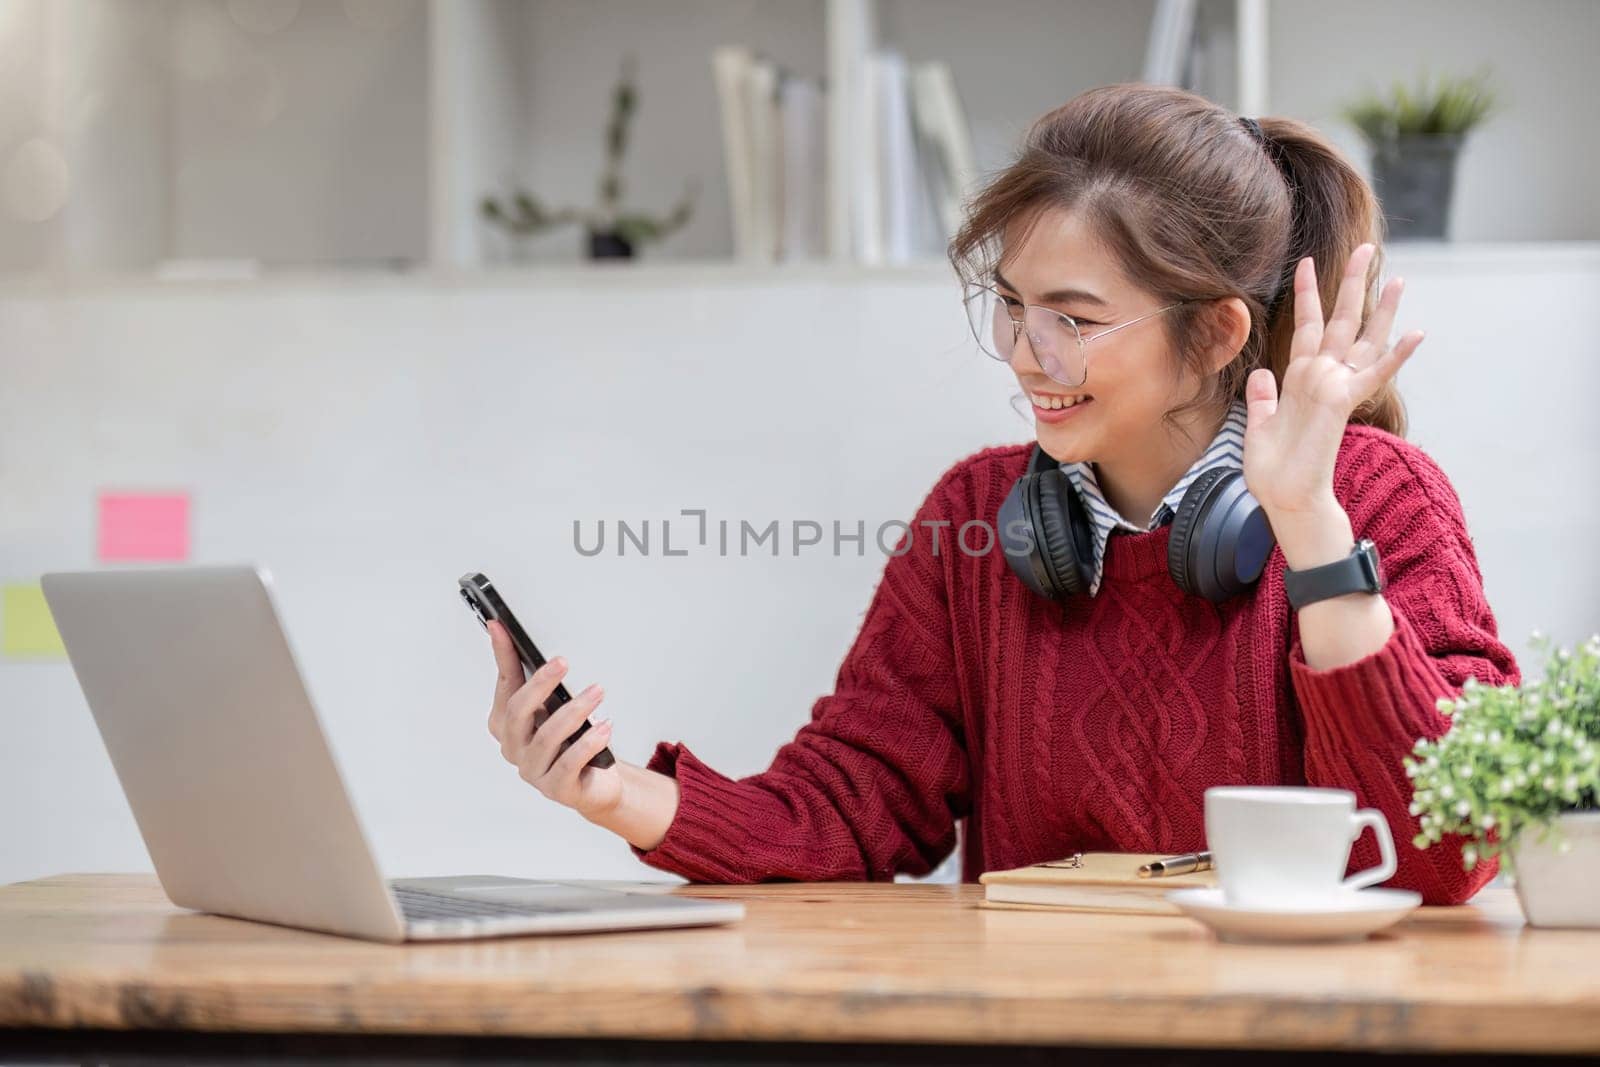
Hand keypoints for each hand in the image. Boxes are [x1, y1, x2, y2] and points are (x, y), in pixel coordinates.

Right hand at [486, 620, 621, 820]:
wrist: (594, 783)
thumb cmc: (572, 740)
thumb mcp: (556, 707)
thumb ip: (543, 682)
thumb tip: (535, 644)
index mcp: (506, 724)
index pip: (504, 684)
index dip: (502, 655)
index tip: (500, 627)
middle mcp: (514, 747)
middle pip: (519, 712)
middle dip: (540, 683)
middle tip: (563, 662)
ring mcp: (533, 770)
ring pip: (547, 737)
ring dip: (574, 711)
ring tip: (597, 692)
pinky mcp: (556, 789)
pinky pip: (569, 764)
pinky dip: (588, 743)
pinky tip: (604, 727)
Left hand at [1243, 243, 1424, 521]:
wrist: (1285, 498)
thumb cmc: (1273, 469)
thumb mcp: (1259, 425)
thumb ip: (1262, 397)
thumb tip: (1261, 372)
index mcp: (1300, 378)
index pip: (1306, 326)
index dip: (1306, 294)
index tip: (1304, 262)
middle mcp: (1322, 377)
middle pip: (1341, 320)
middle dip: (1352, 284)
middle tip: (1366, 247)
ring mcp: (1335, 388)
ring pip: (1363, 339)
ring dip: (1382, 309)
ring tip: (1399, 277)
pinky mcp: (1343, 403)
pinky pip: (1374, 374)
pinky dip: (1395, 355)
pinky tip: (1416, 333)